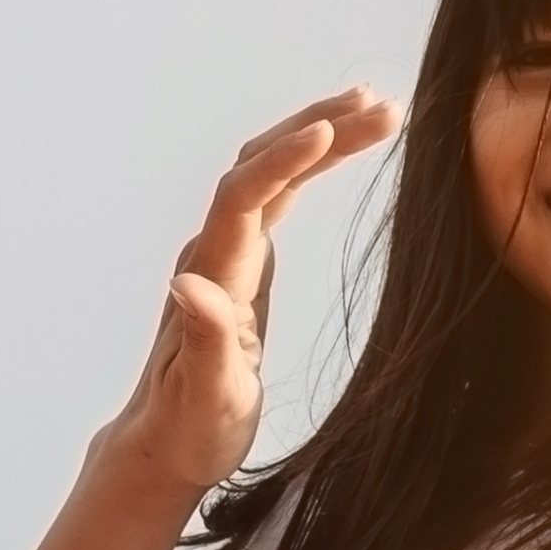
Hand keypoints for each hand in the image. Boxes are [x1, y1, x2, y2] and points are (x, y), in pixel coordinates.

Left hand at [97, 90, 393, 516]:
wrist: (166, 442)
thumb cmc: (190, 429)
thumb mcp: (206, 396)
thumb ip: (205, 340)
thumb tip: (186, 283)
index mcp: (212, 276)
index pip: (243, 196)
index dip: (285, 160)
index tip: (332, 130)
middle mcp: (214, 251)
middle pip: (260, 165)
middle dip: (319, 128)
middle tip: (384, 107)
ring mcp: (228, 251)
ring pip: (270, 171)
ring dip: (319, 132)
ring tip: (376, 108)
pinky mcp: (246, 260)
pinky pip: (278, 192)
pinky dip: (312, 162)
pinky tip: (342, 145)